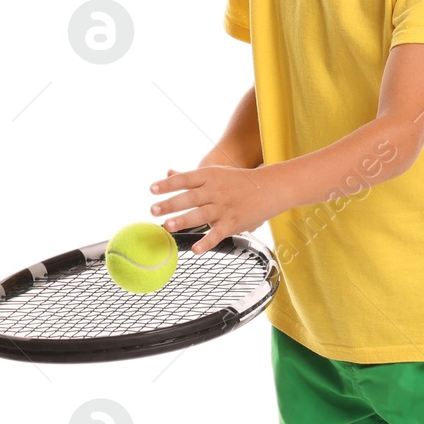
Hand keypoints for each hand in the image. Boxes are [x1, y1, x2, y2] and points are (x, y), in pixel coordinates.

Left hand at [149, 164, 283, 253]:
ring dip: (182, 221)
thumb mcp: (216, 173)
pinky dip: (206, 242)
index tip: (152, 189)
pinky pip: (217, 234)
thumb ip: (191, 176)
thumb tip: (168, 173)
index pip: (184, 179)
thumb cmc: (239, 181)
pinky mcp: (233, 223)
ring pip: (200, 215)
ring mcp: (224, 207)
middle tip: (153, 210)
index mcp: (209, 176)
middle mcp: (215, 191)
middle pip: (189, 197)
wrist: (271, 188)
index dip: (167, 184)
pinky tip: (195, 250)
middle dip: (170, 204)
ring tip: (167, 227)